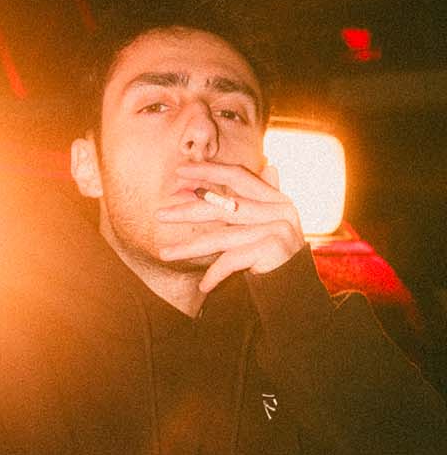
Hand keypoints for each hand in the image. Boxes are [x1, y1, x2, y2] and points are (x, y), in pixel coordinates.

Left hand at [154, 161, 305, 294]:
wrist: (296, 290)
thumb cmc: (274, 256)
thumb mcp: (265, 225)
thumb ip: (257, 200)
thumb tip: (267, 164)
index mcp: (276, 198)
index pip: (238, 176)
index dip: (208, 170)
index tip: (179, 171)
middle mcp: (280, 210)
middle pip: (223, 206)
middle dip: (188, 210)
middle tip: (159, 215)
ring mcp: (278, 228)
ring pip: (221, 236)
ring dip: (189, 248)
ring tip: (164, 254)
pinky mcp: (273, 249)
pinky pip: (232, 259)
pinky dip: (215, 274)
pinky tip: (203, 286)